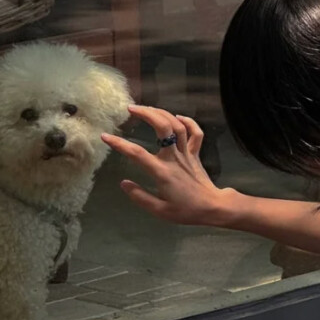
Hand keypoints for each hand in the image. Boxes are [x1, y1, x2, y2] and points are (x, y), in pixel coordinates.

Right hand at [101, 106, 233, 225]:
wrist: (213, 207)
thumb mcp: (160, 211)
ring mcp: (187, 154)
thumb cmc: (186, 211)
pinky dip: (188, 122)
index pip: (137, 154)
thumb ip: (140, 197)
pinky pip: (196, 133)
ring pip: (178, 126)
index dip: (120, 144)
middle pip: (163, 128)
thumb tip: (123, 183)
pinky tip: (177, 117)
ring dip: (163, 113)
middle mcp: (175, 158)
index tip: (106, 136)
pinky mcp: (196, 154)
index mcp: (162, 172)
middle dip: (147, 114)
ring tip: (147, 108)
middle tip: (131, 108)